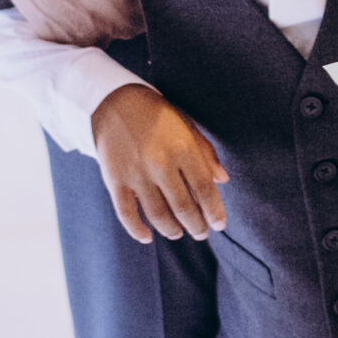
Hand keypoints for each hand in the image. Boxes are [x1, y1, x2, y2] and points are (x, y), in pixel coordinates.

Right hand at [92, 84, 228, 242]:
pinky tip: (147, 236)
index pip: (204, 189)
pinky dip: (137, 230)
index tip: (219, 225)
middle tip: (202, 233)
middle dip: (196, 225)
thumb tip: (223, 180)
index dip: (214, 211)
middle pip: (183, 207)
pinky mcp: (115, 180)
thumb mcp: (187, 125)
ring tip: (178, 233)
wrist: (114, 101)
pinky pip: (127, 214)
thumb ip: (205, 152)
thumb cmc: (157, 114)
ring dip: (171, 230)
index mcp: (182, 147)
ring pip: (158, 215)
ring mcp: (136, 173)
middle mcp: (160, 163)